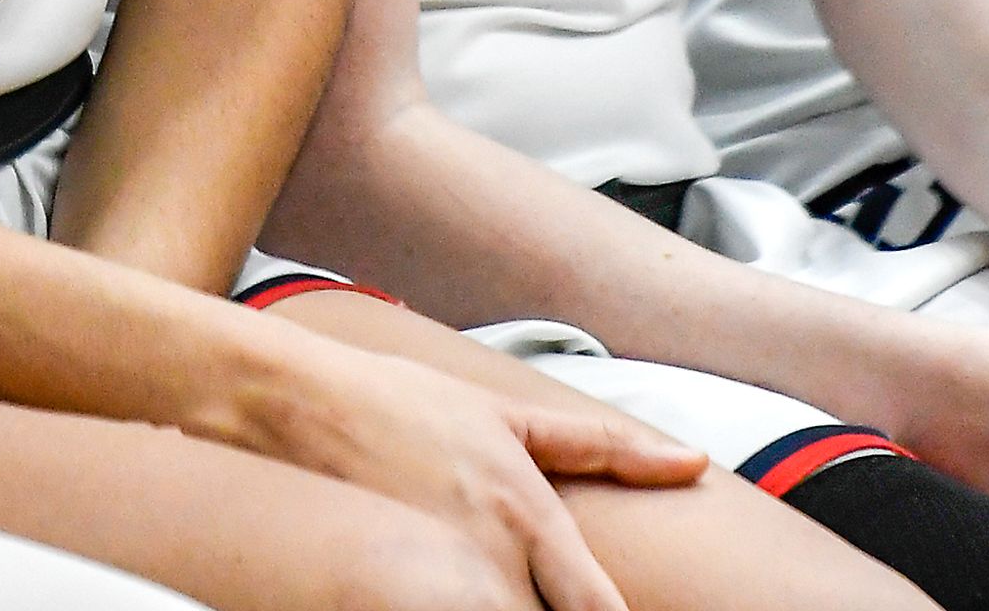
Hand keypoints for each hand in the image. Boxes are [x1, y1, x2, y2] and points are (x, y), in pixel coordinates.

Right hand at [261, 338, 702, 610]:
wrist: (296, 399)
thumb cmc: (403, 403)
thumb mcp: (506, 417)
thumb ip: (603, 445)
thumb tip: (692, 461)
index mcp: (529, 513)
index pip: (597, 610)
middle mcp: (490, 553)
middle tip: (543, 593)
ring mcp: (437, 576)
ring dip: (504, 608)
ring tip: (493, 589)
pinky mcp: (389, 590)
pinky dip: (451, 610)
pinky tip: (452, 596)